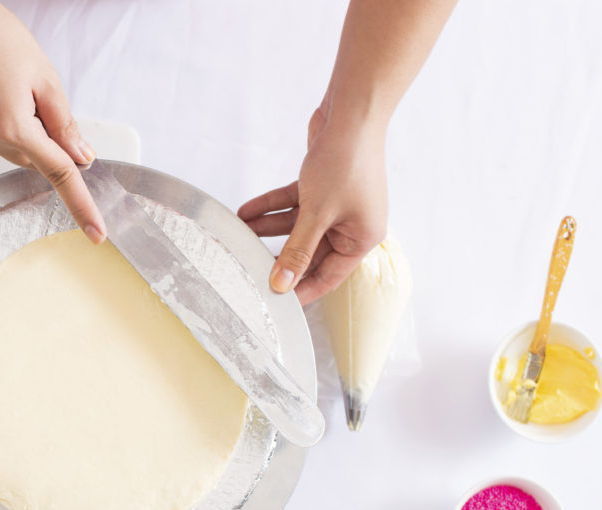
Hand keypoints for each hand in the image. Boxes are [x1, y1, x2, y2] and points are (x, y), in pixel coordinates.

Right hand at [0, 0, 105, 242]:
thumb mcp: (43, 77)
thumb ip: (64, 123)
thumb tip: (81, 156)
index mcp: (14, 128)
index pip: (59, 175)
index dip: (82, 205)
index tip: (96, 233)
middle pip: (33, 156)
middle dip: (43, 135)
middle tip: (35, 92)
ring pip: (9, 143)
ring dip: (17, 122)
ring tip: (5, 79)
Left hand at [238, 103, 387, 303]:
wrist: (351, 113)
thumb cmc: (345, 162)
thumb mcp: (317, 214)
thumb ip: (298, 250)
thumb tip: (282, 284)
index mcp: (361, 239)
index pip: (327, 276)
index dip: (301, 290)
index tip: (275, 303)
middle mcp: (351, 224)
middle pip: (309, 252)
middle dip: (279, 256)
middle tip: (251, 269)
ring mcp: (336, 205)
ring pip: (297, 227)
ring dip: (268, 229)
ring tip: (240, 235)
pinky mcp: (322, 186)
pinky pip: (293, 205)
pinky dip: (271, 207)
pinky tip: (245, 212)